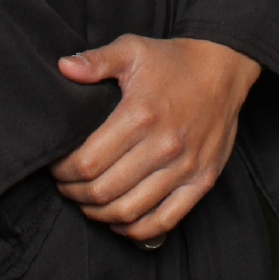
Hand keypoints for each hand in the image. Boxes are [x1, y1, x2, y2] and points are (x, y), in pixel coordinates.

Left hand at [50, 35, 260, 243]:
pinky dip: (136, 230)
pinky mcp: (202, 181)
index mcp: (141, 114)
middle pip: (104, 191)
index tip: (55, 166)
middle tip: (65, 186)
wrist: (223, 68)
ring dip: (99, 214)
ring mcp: (185, 168)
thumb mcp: (132, 49)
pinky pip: (164, 221)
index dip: (63, 170)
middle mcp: (163, 146)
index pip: (88, 161)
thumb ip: (96, 60)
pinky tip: (120, 220)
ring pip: (130, 211)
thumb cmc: (173, 61)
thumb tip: (63, 67)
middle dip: (75, 193)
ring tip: (87, 202)